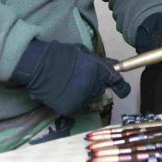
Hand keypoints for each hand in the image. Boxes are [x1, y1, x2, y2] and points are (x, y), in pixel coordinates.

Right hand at [12, 39, 130, 115]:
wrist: (39, 65)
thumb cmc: (60, 55)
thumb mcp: (84, 53)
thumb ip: (100, 63)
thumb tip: (114, 66)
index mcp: (98, 71)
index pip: (117, 83)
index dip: (121, 87)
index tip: (122, 90)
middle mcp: (94, 87)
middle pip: (100, 90)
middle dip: (94, 85)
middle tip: (80, 78)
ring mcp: (82, 99)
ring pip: (88, 99)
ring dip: (82, 93)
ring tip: (68, 84)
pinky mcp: (71, 109)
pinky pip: (76, 107)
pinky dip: (71, 101)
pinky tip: (62, 92)